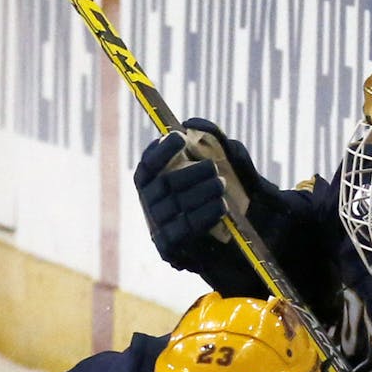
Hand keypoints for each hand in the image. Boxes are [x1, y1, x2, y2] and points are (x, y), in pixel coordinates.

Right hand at [133, 118, 261, 267]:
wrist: (222, 241)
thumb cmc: (211, 196)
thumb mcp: (213, 167)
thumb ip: (207, 142)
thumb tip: (193, 124)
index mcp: (150, 181)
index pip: (149, 164)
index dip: (162, 150)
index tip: (180, 137)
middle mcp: (149, 203)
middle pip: (166, 183)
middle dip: (191, 173)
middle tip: (213, 168)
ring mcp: (157, 226)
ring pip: (176, 205)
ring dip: (201, 192)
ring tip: (220, 185)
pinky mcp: (168, 247)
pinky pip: (185, 229)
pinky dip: (205, 215)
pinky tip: (221, 206)